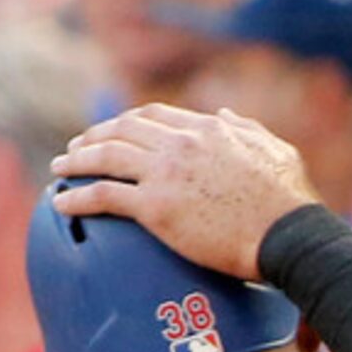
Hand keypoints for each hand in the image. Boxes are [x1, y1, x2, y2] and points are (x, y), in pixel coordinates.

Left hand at [52, 106, 320, 280]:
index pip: (155, 116)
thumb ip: (247, 129)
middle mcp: (181, 144)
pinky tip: (61, 203)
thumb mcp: (277, 151)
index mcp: (208, 129)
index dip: (126, 122)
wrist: (291, 236)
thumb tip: (225, 114)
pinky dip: (78, 197)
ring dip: (76, 161)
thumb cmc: (291, 203)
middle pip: (122, 130)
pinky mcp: (157, 209)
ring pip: (106, 156)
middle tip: (75, 149)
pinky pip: (104, 196)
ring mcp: (166, 174)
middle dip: (93, 137)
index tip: (112, 132)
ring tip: (59, 170)